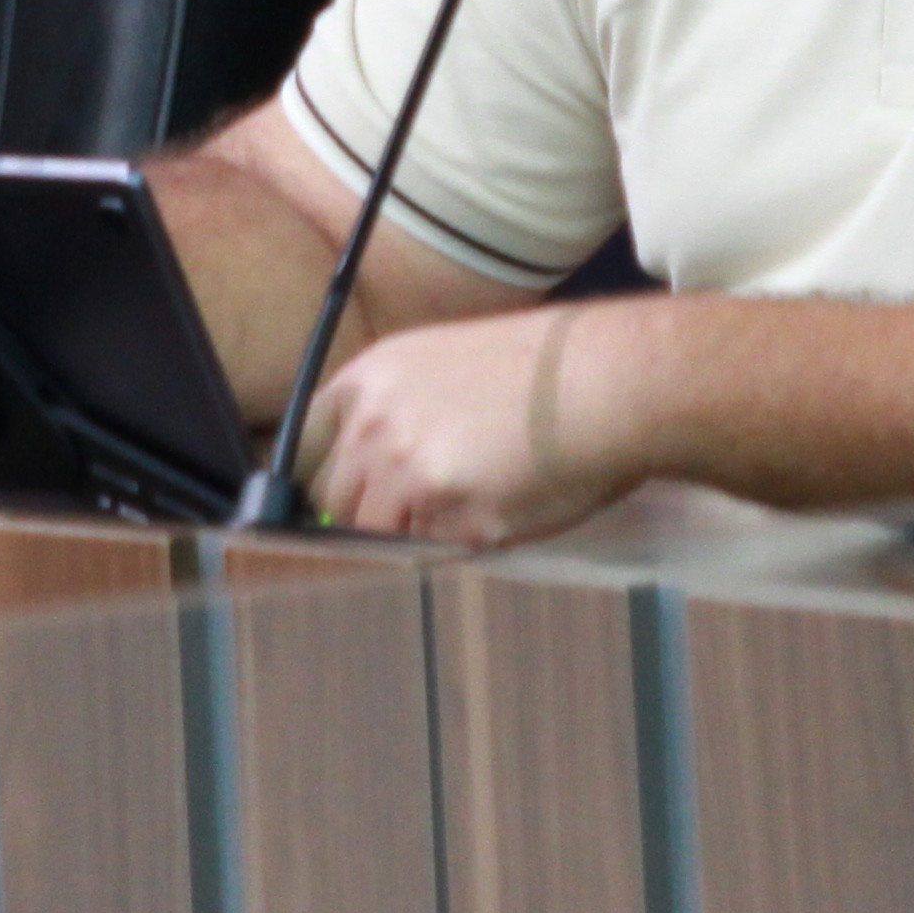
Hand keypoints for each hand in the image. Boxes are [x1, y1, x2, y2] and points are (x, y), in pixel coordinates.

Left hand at [300, 304, 639, 545]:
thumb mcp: (445, 361)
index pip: (306, 446)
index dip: (321, 477)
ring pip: (379, 534)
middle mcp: (374, 425)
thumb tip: (369, 468)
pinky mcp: (447, 517)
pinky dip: (464, 541)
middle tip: (422, 506)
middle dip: (367, 514)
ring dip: (417, 530)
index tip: (337, 497)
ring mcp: (406, 474)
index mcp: (370, 378)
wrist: (607, 379)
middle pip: (332, 501)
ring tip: (477, 495)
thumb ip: (397, 409)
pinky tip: (506, 503)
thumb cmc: (545, 368)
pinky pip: (434, 550)